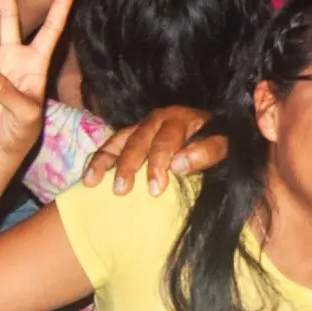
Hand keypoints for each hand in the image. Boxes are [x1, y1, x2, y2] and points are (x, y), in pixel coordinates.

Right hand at [82, 105, 222, 194]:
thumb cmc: (216, 142)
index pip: (167, 140)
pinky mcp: (131, 136)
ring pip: (121, 141)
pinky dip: (98, 161)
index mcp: (181, 119)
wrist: (211, 130)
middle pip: (140, 140)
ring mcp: (142, 127)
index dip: (160, 163)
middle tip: (124, 191)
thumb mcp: (222, 146)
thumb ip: (205, 153)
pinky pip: (110, 146)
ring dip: (109, 162)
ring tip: (98, 184)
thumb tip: (178, 165)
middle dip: (132, 165)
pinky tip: (88, 179)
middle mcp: (158, 119)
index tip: (155, 189)